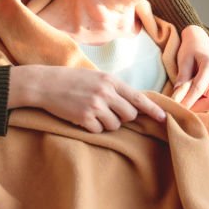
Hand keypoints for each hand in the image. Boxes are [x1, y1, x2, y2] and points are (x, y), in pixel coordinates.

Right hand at [10, 65, 165, 132]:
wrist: (45, 84)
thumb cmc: (72, 80)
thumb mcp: (96, 77)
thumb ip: (114, 89)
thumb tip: (134, 104)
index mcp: (111, 81)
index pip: (138, 98)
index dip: (153, 110)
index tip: (163, 118)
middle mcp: (105, 93)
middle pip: (129, 115)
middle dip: (123, 118)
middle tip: (109, 112)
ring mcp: (94, 106)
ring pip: (114, 125)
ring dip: (106, 124)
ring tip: (92, 113)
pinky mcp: (84, 118)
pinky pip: (98, 131)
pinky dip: (92, 128)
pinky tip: (82, 118)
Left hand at [172, 25, 208, 109]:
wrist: (201, 41)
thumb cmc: (190, 49)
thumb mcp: (184, 60)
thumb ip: (182, 77)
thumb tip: (177, 96)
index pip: (198, 89)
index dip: (186, 101)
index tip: (176, 108)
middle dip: (197, 108)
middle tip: (182, 108)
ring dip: (200, 107)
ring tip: (186, 103)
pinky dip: (203, 103)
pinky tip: (193, 100)